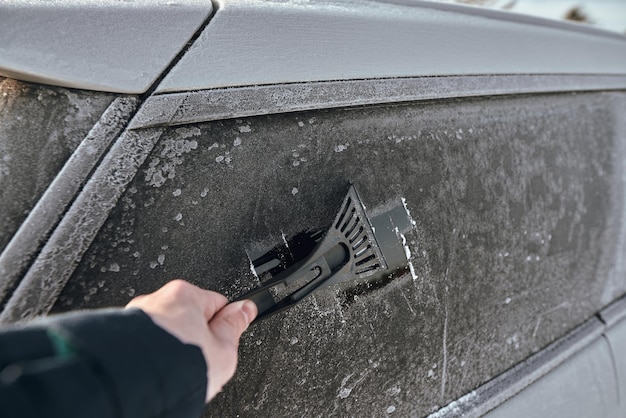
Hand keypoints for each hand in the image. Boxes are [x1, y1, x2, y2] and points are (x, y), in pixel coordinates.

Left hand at [125, 280, 256, 401]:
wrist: (138, 384)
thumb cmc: (177, 364)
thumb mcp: (223, 349)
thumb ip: (235, 326)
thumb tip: (245, 309)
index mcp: (184, 295)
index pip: (216, 303)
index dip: (225, 325)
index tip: (228, 339)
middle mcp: (156, 301)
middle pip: (189, 318)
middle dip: (196, 338)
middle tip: (203, 360)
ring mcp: (135, 319)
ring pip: (166, 334)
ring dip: (173, 349)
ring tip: (180, 370)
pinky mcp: (121, 339)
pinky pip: (147, 346)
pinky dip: (154, 357)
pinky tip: (162, 372)